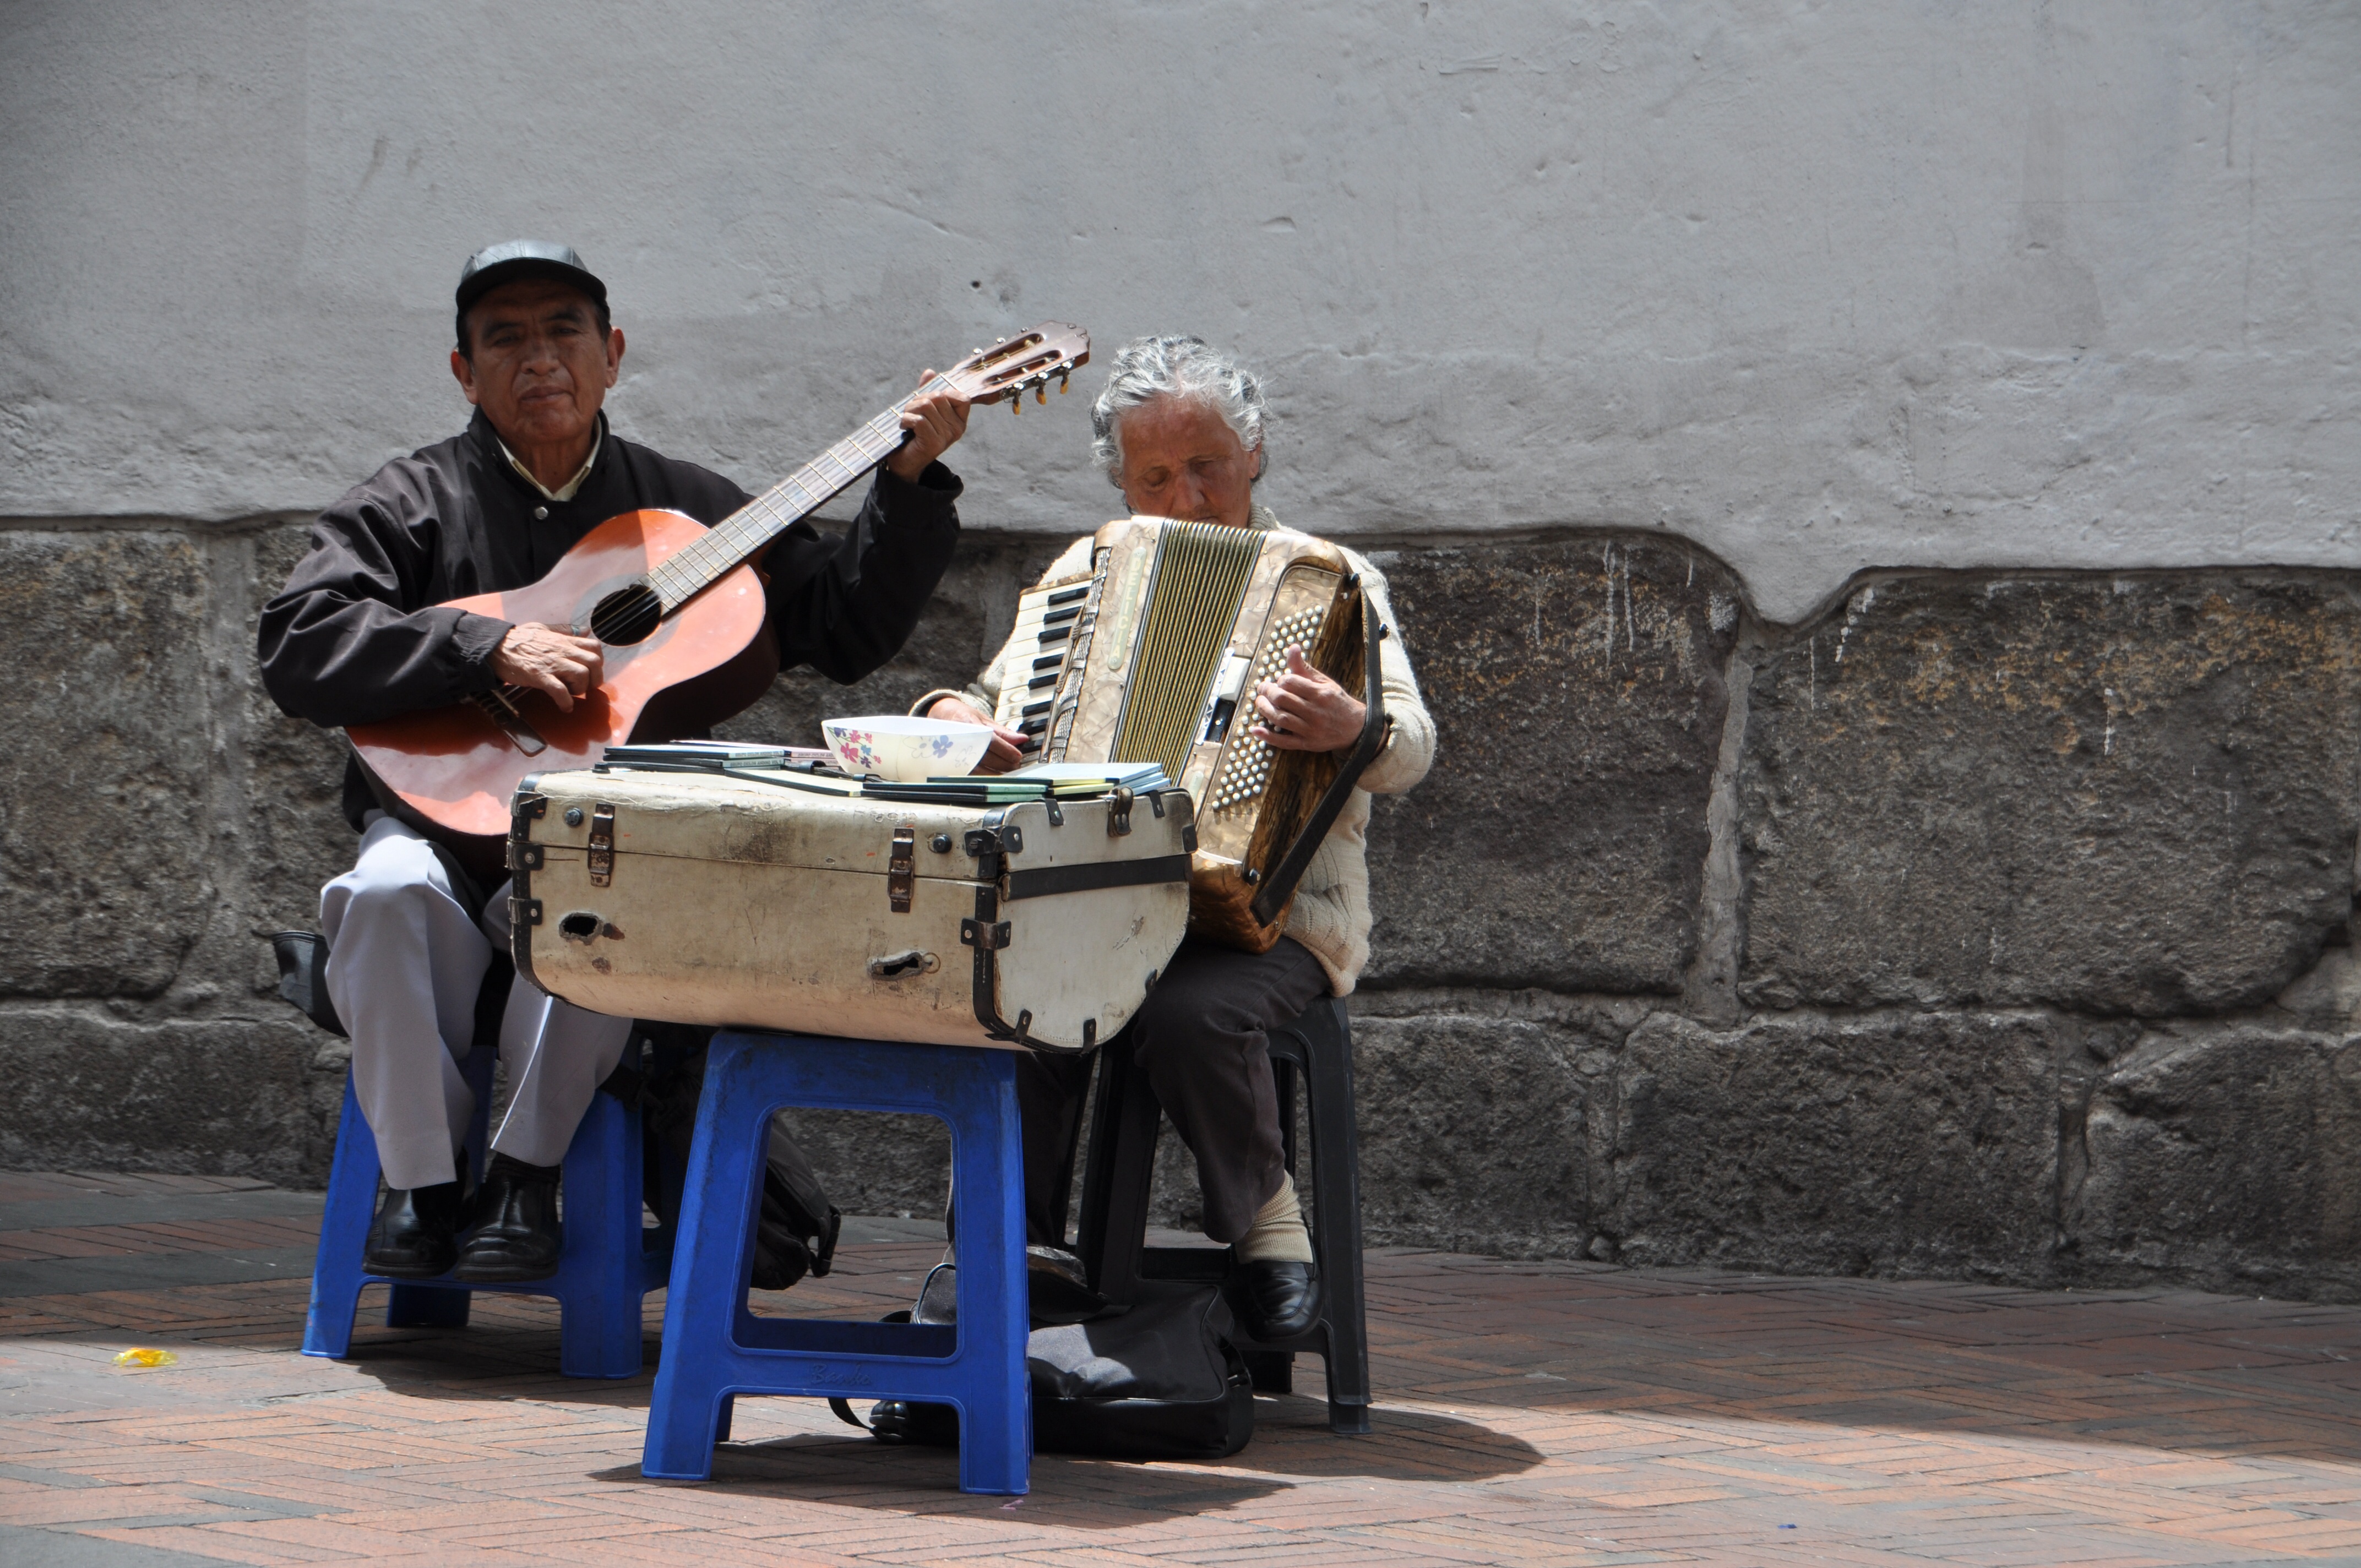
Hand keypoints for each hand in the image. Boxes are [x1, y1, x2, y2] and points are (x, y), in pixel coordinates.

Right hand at [491, 623, 604, 711]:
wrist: (495, 647)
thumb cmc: (518, 639)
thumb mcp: (544, 628)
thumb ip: (565, 630)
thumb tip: (585, 631)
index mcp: (563, 640)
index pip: (594, 646)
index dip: (598, 661)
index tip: (591, 670)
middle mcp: (562, 651)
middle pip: (594, 662)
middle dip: (595, 678)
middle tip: (585, 686)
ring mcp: (551, 664)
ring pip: (581, 675)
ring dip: (580, 689)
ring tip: (571, 694)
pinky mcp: (540, 676)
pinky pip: (560, 691)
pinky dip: (566, 702)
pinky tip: (564, 706)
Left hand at [886, 370, 971, 481]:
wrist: (904, 463)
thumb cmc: (914, 434)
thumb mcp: (923, 411)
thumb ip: (928, 392)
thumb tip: (930, 372)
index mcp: (959, 421)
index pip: (961, 397)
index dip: (944, 393)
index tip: (929, 402)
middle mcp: (957, 429)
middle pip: (938, 397)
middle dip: (919, 400)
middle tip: (911, 412)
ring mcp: (947, 437)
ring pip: (927, 406)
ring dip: (910, 409)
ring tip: (906, 420)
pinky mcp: (934, 443)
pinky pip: (919, 419)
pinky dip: (907, 419)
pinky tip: (904, 427)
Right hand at [929, 694, 1028, 773]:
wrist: (942, 717)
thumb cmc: (965, 718)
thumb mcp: (984, 720)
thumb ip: (1003, 732)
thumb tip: (1022, 739)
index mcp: (971, 725)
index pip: (991, 741)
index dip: (1006, 750)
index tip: (1018, 756)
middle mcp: (962, 740)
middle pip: (986, 757)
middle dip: (1004, 764)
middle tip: (1015, 765)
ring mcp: (956, 754)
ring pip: (978, 769)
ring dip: (996, 773)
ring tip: (1007, 771)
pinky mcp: (953, 764)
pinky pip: (970, 775)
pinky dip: (984, 777)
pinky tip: (994, 776)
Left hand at [1250, 646, 1365, 752]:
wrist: (1355, 728)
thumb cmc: (1336, 702)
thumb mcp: (1324, 682)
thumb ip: (1304, 667)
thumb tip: (1292, 647)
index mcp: (1320, 693)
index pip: (1290, 682)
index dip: (1280, 680)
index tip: (1279, 681)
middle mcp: (1315, 712)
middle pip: (1282, 700)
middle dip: (1268, 692)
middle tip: (1263, 689)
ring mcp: (1311, 730)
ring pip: (1280, 719)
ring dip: (1264, 710)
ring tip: (1260, 702)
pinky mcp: (1307, 744)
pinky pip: (1284, 742)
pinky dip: (1268, 736)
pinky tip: (1255, 730)